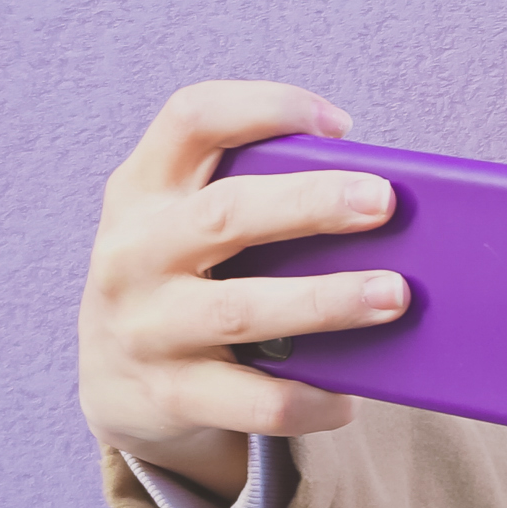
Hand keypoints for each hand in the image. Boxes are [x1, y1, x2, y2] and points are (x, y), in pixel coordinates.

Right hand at [79, 80, 410, 497]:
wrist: (114, 379)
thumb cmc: (182, 277)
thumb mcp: (186, 223)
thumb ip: (253, 200)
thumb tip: (377, 210)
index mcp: (143, 188)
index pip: (191, 118)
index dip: (265, 107)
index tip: (340, 125)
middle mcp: (134, 252)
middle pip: (225, 213)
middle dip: (310, 203)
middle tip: (383, 202)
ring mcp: (145, 328)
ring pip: (240, 310)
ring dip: (325, 300)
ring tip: (393, 294)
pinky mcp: (167, 395)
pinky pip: (249, 400)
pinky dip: (307, 399)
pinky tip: (348, 398)